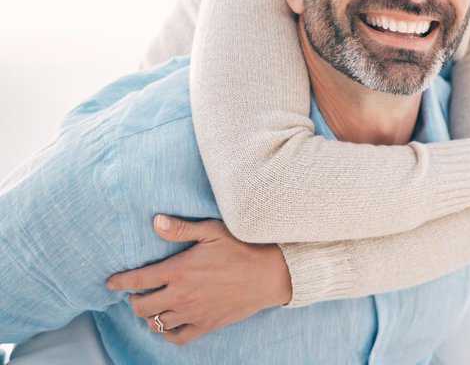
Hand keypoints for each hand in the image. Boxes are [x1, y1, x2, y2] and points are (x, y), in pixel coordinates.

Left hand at [106, 215, 291, 345]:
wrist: (269, 274)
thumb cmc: (242, 248)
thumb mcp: (213, 231)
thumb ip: (181, 228)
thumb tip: (155, 221)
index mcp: (179, 270)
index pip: (137, 280)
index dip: (119, 282)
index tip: (111, 282)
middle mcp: (181, 295)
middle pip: (141, 307)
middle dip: (134, 300)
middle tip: (138, 293)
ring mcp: (193, 313)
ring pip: (156, 323)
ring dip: (150, 315)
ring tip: (153, 306)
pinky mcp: (206, 324)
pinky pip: (177, 338)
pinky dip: (168, 334)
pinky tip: (169, 324)